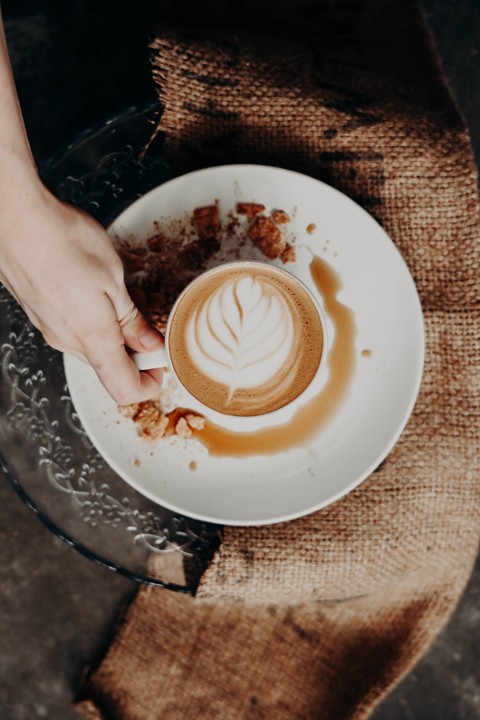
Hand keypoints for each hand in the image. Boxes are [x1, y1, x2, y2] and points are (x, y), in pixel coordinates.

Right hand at [0, 183, 163, 404]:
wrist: (15, 219)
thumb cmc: (62, 242)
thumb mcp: (113, 279)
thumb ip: (132, 320)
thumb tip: (151, 345)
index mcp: (92, 339)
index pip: (126, 390)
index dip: (150, 383)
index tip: (160, 360)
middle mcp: (68, 342)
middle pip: (111, 367)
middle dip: (136, 346)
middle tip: (146, 312)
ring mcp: (51, 329)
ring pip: (94, 345)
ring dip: (116, 327)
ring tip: (121, 292)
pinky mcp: (41, 314)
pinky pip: (75, 329)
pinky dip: (95, 317)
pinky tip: (97, 287)